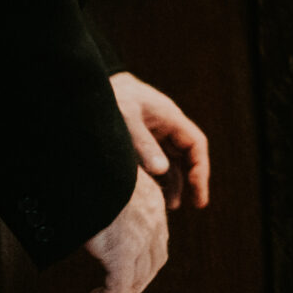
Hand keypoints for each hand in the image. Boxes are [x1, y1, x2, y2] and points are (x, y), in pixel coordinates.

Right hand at [81, 167, 169, 292]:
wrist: (95, 166)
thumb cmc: (96, 172)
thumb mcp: (113, 184)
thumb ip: (116, 201)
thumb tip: (101, 212)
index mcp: (153, 204)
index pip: (158, 241)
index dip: (148, 261)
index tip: (134, 272)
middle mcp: (153, 223)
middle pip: (154, 262)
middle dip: (139, 281)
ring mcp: (141, 239)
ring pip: (136, 277)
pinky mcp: (123, 252)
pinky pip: (118, 285)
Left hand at [111, 72, 209, 209]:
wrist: (92, 86)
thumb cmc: (113, 97)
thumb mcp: (127, 119)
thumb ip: (143, 145)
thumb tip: (161, 171)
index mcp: (171, 118)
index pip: (196, 145)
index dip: (200, 169)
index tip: (198, 191)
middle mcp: (168, 127)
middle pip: (188, 155)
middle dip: (193, 180)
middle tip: (196, 205)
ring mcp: (155, 133)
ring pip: (173, 160)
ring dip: (175, 182)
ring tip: (170, 206)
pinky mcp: (142, 139)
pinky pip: (157, 160)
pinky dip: (159, 177)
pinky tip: (153, 193)